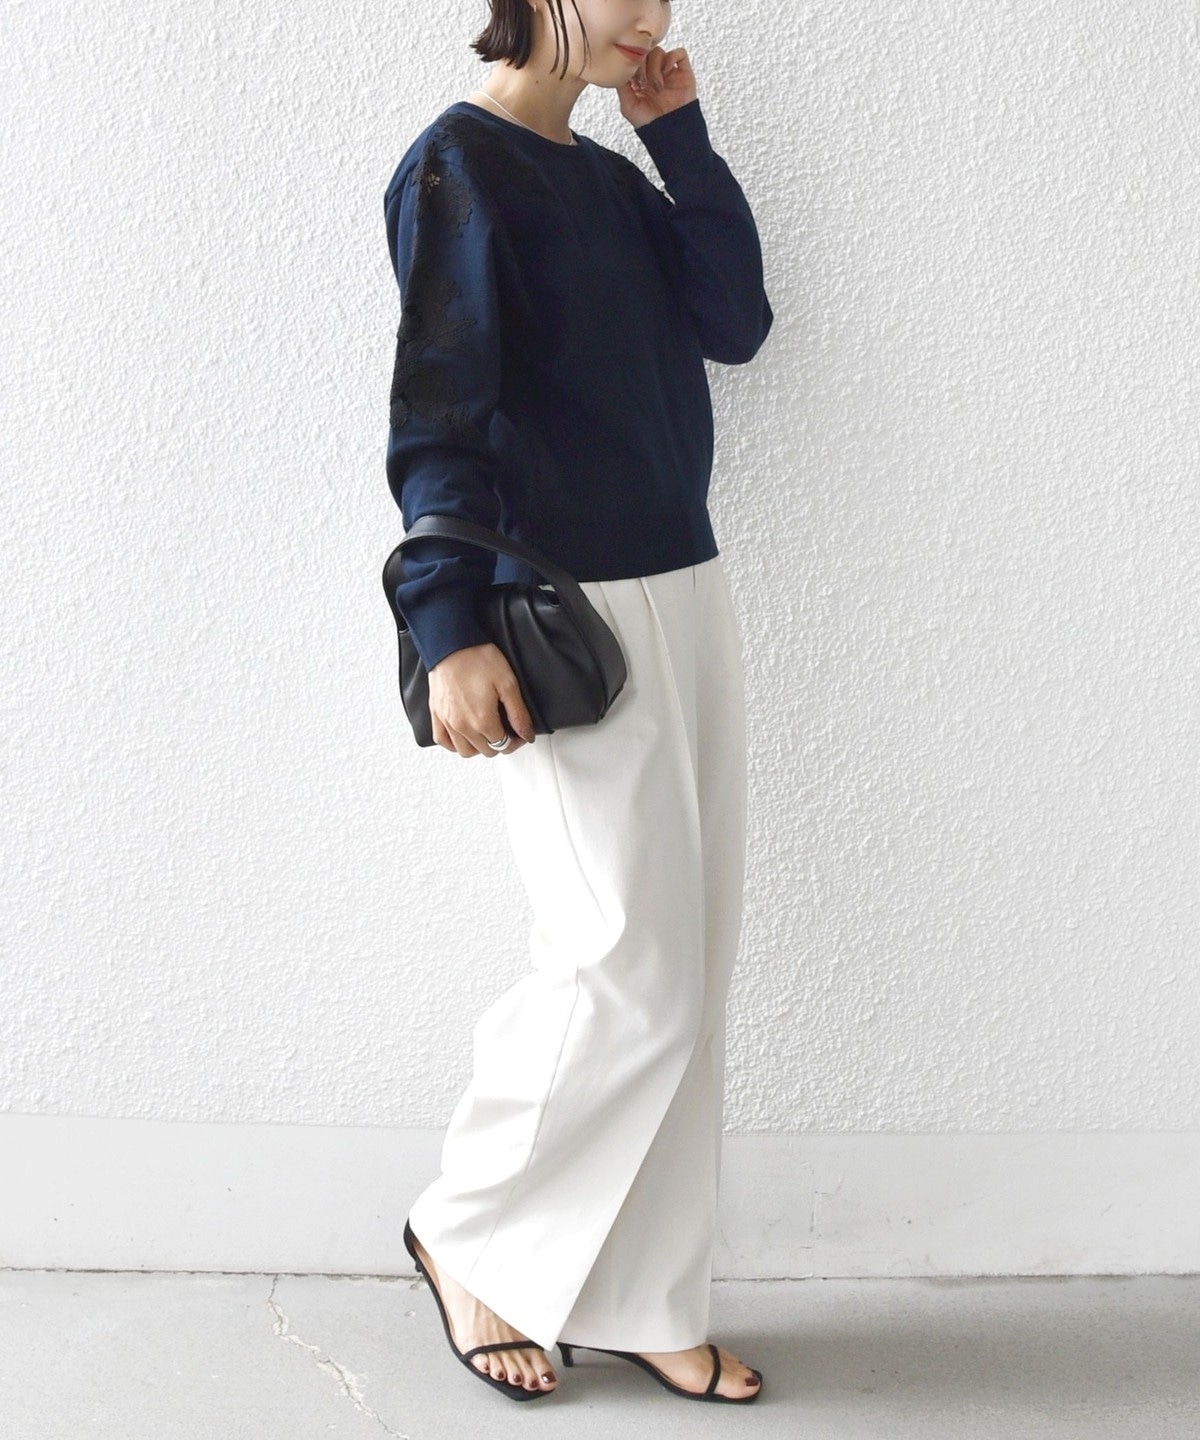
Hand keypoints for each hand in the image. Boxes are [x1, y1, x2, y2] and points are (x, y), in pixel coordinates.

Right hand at [427, 642, 535, 757]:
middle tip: (507, 730)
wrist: (451, 644)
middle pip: (486, 750)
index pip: (504, 745)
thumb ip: (518, 713)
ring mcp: (447, 722)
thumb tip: (526, 734)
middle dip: (500, 744)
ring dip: (478, 747)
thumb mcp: (507, 683)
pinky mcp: (436, 714)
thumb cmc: (477, 659)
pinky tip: (464, 735)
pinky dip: (454, 744)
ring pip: (465, 751)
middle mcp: (462, 726)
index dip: (516, 741)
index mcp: (482, 720)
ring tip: (487, 733)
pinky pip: (443, 741)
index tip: (520, 732)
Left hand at [617, 46, 696, 127]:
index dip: (631, 63)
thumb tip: (618, 67)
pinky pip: (679, 53)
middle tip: (643, 82)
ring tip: (656, 85)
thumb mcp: (628, 106)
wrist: (670, 132)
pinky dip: (671, 58)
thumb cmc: (650, 123)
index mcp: (640, 79)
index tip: (632, 78)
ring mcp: (668, 72)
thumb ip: (621, 86)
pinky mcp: (683, 72)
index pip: (634, 59)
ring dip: (655, 66)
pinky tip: (667, 72)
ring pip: (659, 52)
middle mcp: (654, 73)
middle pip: (645, 52)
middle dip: (642, 65)